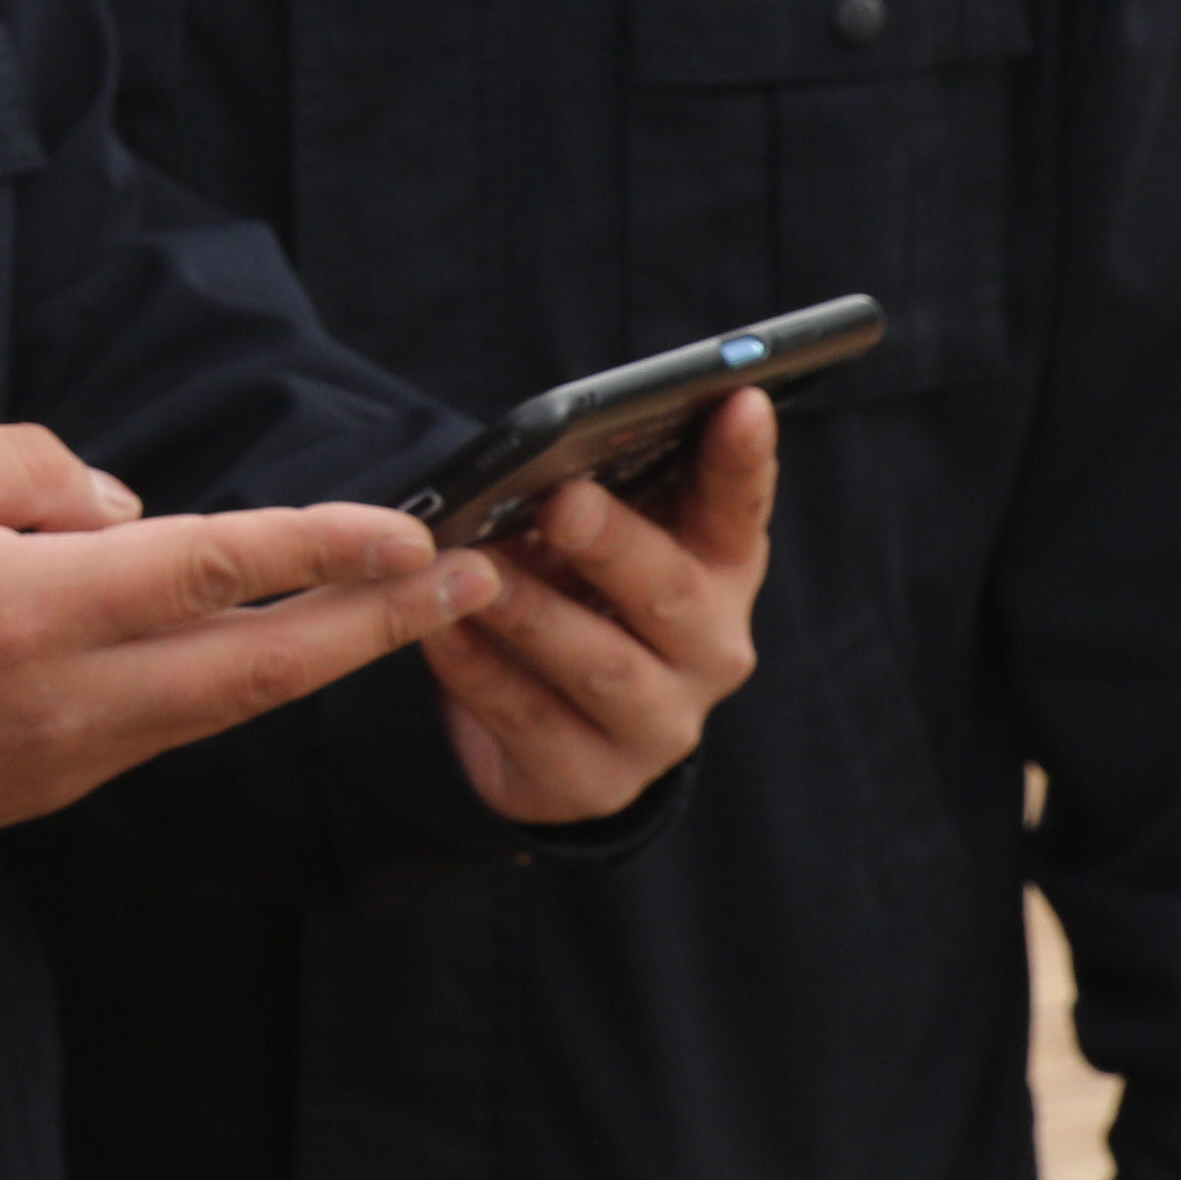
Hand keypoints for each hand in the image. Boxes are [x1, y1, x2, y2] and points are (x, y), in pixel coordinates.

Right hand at [0, 425, 486, 840]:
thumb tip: (129, 510)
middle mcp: (73, 696)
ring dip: (330, 655)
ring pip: (232, 703)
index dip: (319, 546)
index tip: (407, 529)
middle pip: (260, 663)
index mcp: (32, 610)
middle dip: (377, 624)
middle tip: (473, 582)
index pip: (210, 568)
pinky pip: (176, 721)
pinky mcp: (63, 781)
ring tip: (413, 611)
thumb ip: (28, 468)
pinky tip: (291, 642)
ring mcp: (74, 754)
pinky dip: (249, 681)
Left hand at [422, 387, 776, 823]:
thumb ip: (601, 496)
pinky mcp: (594, 780)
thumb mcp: (604, 548)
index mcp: (720, 573)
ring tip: (478, 569)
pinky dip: (479, 670)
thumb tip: (555, 445)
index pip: (739, 510)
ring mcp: (660, 724)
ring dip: (535, 612)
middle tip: (562, 500)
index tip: (739, 399)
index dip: (742, 459)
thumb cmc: (581, 603)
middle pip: (670, 592)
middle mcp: (710, 649)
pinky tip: (438, 631)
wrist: (558, 743)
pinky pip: (529, 718)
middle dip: (614, 543)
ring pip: (600, 664)